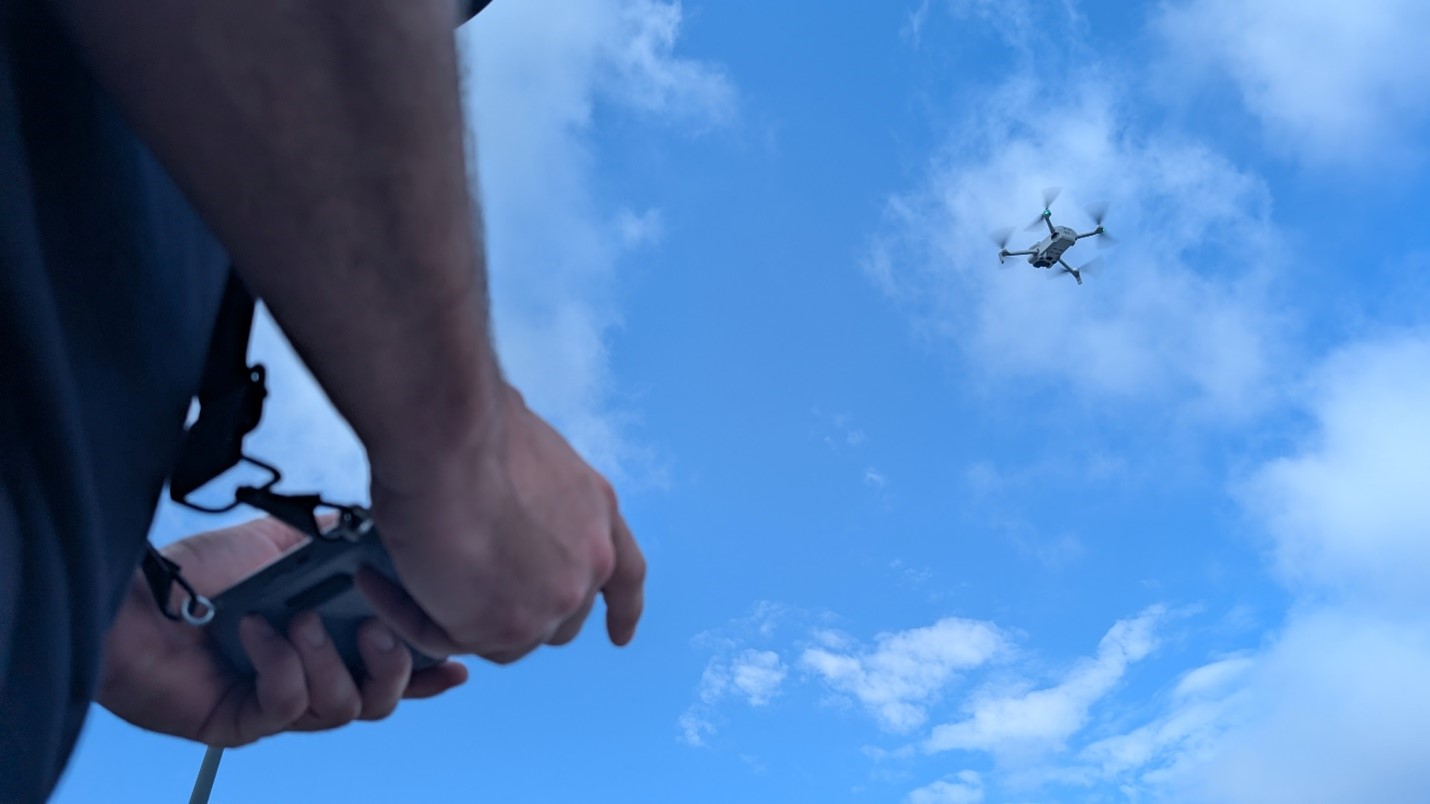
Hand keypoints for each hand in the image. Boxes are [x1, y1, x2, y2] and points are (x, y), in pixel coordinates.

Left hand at [97, 517, 467, 746]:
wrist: (134, 597)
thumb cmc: (201, 575)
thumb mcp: (283, 546)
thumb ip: (337, 542)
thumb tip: (385, 525)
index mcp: (328, 643)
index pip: (392, 669)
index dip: (427, 673)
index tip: (456, 661)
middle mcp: (309, 678)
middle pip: (380, 702)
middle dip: (391, 669)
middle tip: (374, 630)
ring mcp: (277, 705)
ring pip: (341, 709)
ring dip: (327, 662)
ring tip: (298, 621)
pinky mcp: (243, 724)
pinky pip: (286, 707)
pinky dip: (279, 666)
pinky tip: (255, 634)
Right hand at [363, 383, 645, 663]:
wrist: (450, 434)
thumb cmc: (473, 424)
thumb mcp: (532, 455)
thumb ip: (532, 495)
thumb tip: (497, 492)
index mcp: (599, 516)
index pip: (624, 578)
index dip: (621, 610)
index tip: (620, 635)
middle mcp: (588, 564)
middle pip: (557, 621)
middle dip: (515, 615)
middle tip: (457, 587)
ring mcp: (552, 602)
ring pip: (502, 638)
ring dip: (451, 614)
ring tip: (398, 572)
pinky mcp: (505, 629)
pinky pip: (448, 638)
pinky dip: (406, 614)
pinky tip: (374, 582)